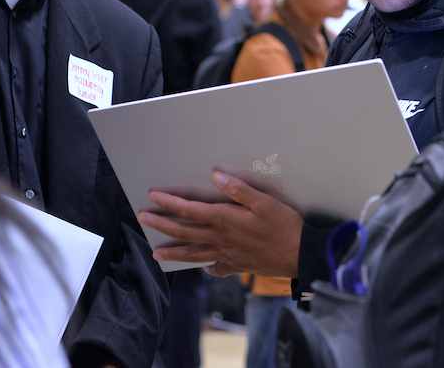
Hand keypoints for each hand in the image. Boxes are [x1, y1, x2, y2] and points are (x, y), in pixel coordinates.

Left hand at [138, 171, 303, 278]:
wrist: (300, 255)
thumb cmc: (284, 225)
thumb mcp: (265, 202)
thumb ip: (239, 190)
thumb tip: (217, 177)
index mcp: (225, 220)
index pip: (190, 211)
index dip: (170, 203)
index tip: (152, 197)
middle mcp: (221, 238)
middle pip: (185, 232)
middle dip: (162, 225)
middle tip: (143, 220)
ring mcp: (228, 255)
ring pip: (194, 253)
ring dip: (174, 252)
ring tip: (157, 254)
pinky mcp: (238, 265)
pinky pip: (217, 268)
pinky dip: (207, 267)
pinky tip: (203, 268)